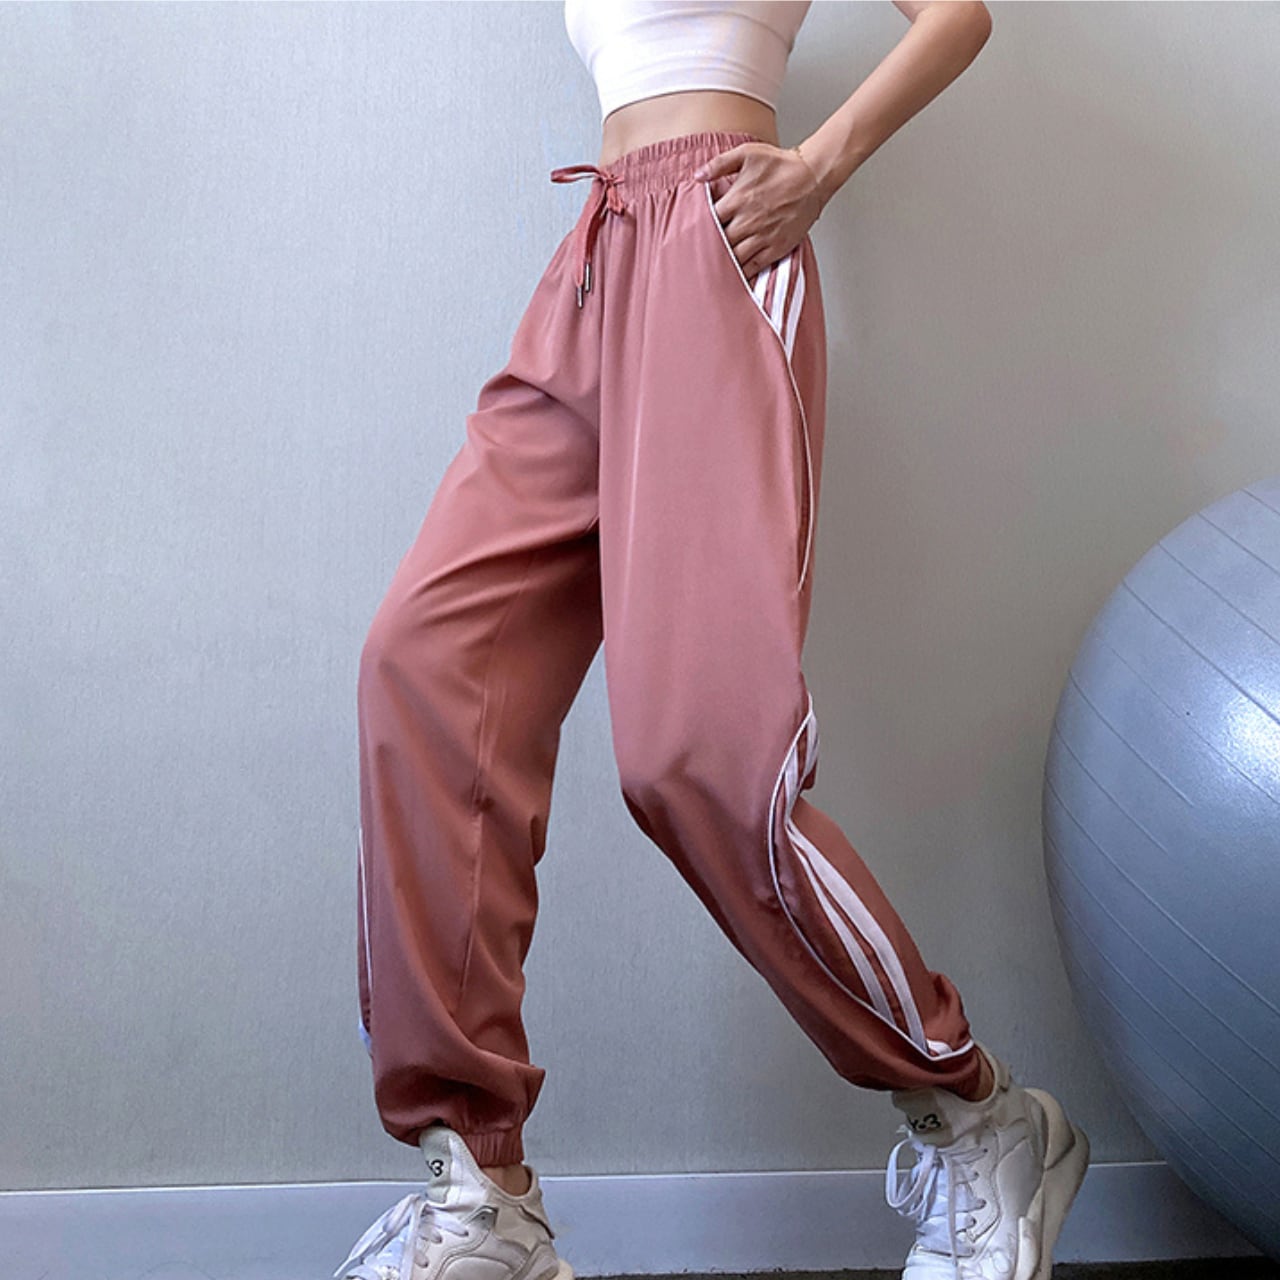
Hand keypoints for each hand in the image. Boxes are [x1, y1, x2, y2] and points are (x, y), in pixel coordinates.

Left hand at [692, 141, 825, 277]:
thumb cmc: (782, 164)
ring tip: (715, 265)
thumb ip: (719, 164)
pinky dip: (742, 273)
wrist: (814, 176)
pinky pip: (753, 267)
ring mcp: (763, 237)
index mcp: (737, 200)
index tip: (695, 231)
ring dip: (724, 262)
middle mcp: (748, 221)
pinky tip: (734, 275)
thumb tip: (697, 177)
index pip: (708, 222)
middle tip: (701, 252)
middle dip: (710, 247)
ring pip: (734, 258)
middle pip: (719, 243)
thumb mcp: (747, 153)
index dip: (700, 228)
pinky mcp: (776, 248)